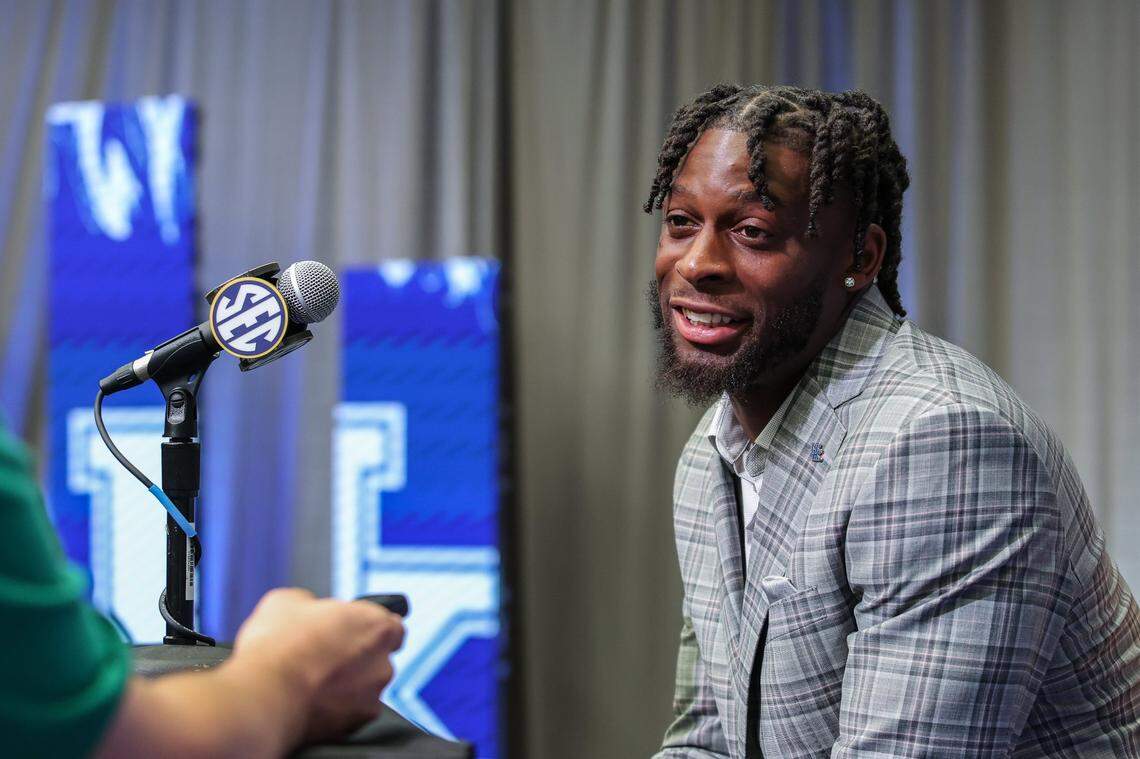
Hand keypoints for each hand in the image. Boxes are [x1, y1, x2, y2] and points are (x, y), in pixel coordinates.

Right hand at [230, 587, 404, 744]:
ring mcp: (372, 696)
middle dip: (357, 658)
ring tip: (312, 681)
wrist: (264, 694)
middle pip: (378, 658)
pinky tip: (311, 700)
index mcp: (377, 625)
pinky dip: (336, 707)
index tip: (350, 631)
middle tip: (323, 656)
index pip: (392, 626)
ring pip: (365, 687)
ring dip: (347, 684)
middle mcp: (384, 662)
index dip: (370, 628)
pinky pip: (351, 711)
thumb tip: (309, 609)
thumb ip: (313, 603)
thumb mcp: (289, 600)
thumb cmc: (278, 643)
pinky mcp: (356, 723)